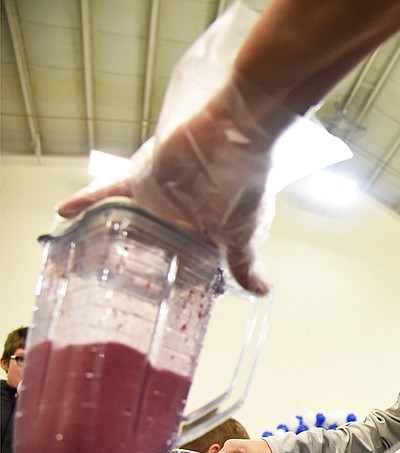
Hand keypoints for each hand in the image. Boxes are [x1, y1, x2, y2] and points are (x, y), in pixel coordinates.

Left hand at [58, 84, 277, 295]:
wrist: (232, 132)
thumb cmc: (244, 181)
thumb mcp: (244, 231)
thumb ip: (243, 262)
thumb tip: (263, 291)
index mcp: (212, 233)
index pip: (194, 263)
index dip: (182, 279)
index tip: (166, 299)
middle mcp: (185, 217)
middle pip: (158, 245)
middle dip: (140, 264)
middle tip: (119, 286)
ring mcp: (162, 199)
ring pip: (131, 223)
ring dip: (111, 236)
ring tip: (86, 256)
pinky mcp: (143, 179)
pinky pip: (110, 192)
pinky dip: (87, 200)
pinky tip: (65, 211)